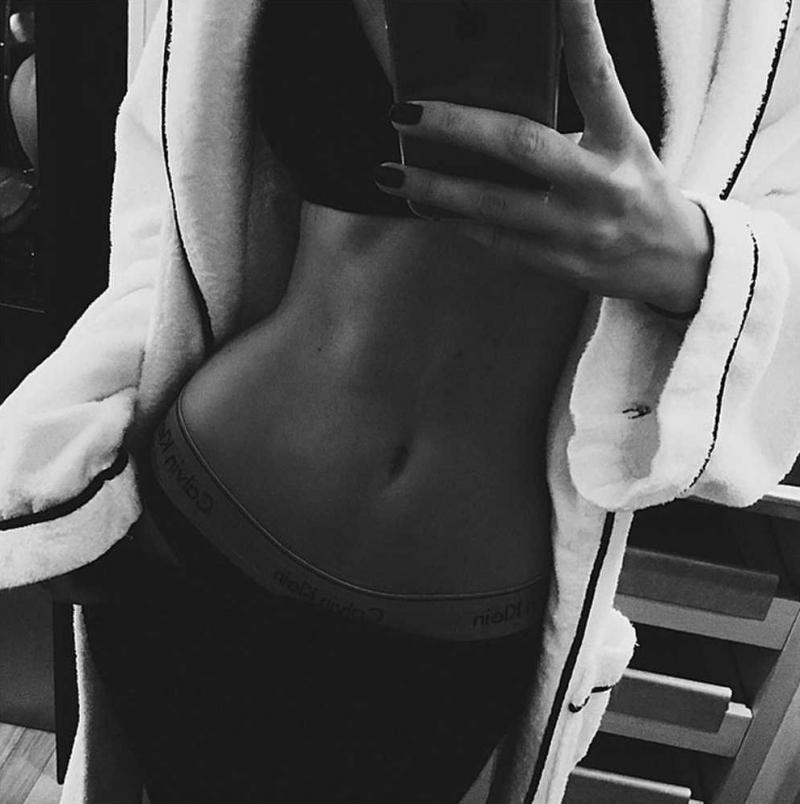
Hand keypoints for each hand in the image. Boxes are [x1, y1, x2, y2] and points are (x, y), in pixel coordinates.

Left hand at [374, 0, 711, 316]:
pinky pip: (494, 239)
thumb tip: (495, 98)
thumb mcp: (621, 144)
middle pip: (522, 145)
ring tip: (391, 172)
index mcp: (622, 141)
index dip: (580, 30)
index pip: (597, 78)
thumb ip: (575, 120)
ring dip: (435, 187)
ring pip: (493, 204)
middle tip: (403, 112)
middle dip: (456, 126)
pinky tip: (424, 205)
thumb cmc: (635, 188)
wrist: (670, 262)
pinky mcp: (558, 263)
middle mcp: (601, 183)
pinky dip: (455, 220)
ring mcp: (577, 228)